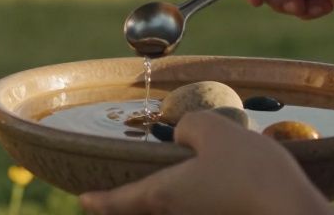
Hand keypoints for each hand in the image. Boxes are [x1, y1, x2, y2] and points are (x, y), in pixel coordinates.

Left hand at [79, 111, 330, 213]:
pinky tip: (212, 187)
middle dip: (130, 204)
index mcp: (163, 194)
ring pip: (173, 213)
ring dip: (167, 202)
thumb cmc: (251, 173)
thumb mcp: (215, 131)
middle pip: (145, 211)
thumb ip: (189, 128)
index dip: (98, 201)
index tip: (82, 201)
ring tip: (168, 182)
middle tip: (120, 195)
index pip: (119, 201)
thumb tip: (184, 137)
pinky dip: (194, 203)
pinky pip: (199, 212)